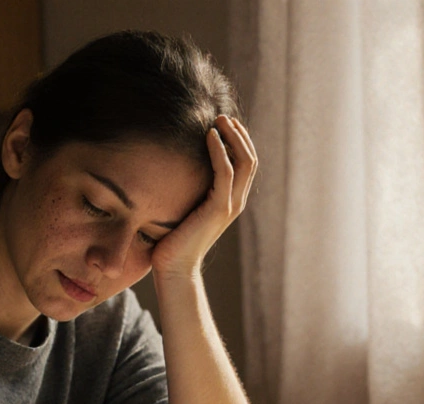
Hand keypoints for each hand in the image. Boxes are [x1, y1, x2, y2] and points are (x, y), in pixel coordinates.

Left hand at [150, 115, 257, 277]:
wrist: (174, 267)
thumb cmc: (174, 241)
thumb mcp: (185, 208)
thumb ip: (190, 190)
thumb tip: (175, 168)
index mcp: (231, 201)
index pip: (246, 164)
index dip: (240, 141)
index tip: (225, 123)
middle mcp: (236, 201)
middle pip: (250, 159)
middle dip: (239, 134)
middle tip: (223, 116)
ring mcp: (230, 205)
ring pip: (244, 161)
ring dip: (232, 136)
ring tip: (219, 119)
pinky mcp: (219, 207)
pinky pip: (225, 171)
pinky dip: (220, 150)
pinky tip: (209, 135)